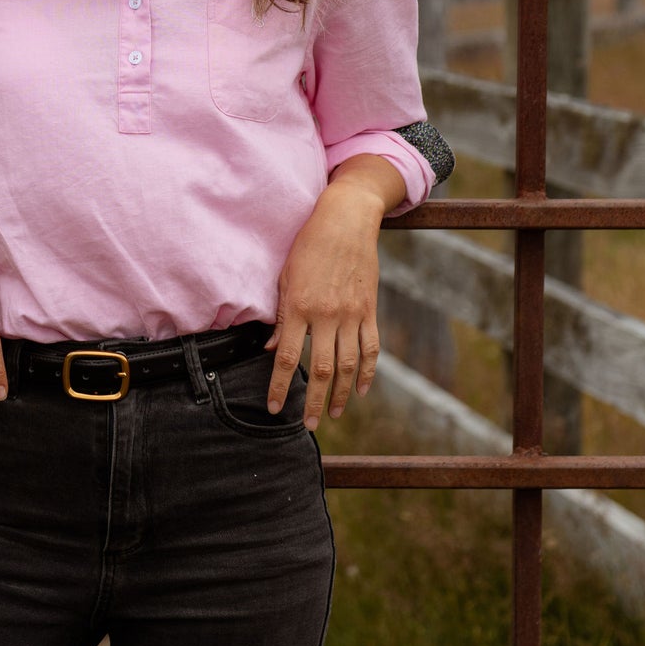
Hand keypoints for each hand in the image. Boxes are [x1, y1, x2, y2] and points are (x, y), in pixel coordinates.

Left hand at [264, 158, 401, 428]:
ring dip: (341, 395)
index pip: (289, 358)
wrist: (346, 220)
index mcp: (299, 306)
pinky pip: (371, 348)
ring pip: (348, 365)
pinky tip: (362, 390)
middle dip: (313, 402)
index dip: (281, 387)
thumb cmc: (308, 245)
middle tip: (307, 425)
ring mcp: (352, 313)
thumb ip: (281, 316)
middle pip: (321, 370)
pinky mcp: (370, 309)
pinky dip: (368, 372)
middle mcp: (326, 314)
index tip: (275, 408)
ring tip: (333, 414)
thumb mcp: (285, 277)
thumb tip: (273, 351)